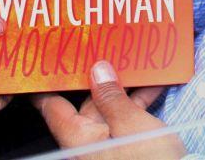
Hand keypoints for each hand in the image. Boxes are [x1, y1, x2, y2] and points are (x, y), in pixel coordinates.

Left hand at [35, 62, 182, 158]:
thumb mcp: (132, 124)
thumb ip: (113, 97)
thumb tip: (98, 71)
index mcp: (79, 140)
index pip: (52, 107)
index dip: (52, 84)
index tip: (53, 64)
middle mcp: (87, 145)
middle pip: (86, 105)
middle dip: (101, 80)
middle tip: (112, 54)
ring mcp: (105, 148)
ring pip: (109, 111)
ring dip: (125, 91)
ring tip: (140, 69)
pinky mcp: (123, 150)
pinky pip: (124, 122)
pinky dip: (136, 106)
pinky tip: (152, 90)